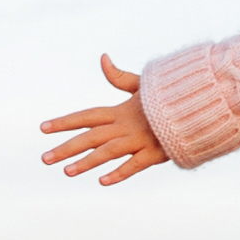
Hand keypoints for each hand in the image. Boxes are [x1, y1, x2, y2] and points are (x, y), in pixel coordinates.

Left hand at [39, 55, 168, 184]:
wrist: (197, 104)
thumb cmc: (168, 96)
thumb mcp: (143, 84)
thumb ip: (119, 77)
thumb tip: (102, 57)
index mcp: (120, 111)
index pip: (86, 116)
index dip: (64, 122)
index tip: (43, 128)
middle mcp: (125, 126)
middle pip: (90, 137)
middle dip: (66, 148)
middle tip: (44, 159)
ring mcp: (139, 140)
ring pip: (108, 152)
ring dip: (87, 162)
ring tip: (66, 171)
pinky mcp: (155, 153)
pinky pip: (135, 165)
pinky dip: (119, 173)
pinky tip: (102, 181)